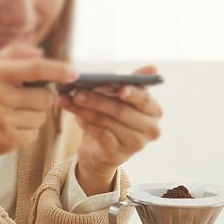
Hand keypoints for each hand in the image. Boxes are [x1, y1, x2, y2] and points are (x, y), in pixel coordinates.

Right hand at [0, 45, 77, 183]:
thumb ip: (16, 53)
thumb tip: (41, 54)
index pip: (35, 69)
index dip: (58, 70)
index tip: (74, 73)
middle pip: (45, 98)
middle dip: (42, 100)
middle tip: (26, 100)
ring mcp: (1, 120)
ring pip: (41, 118)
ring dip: (34, 117)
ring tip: (14, 114)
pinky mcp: (5, 139)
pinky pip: (33, 134)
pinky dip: (27, 132)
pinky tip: (11, 127)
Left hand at [58, 65, 162, 194]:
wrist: (101, 150)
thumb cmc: (114, 118)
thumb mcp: (122, 98)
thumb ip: (133, 82)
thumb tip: (153, 67)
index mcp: (154, 112)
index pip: (144, 100)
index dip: (133, 94)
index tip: (120, 88)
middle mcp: (150, 130)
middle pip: (122, 111)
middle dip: (97, 100)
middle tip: (77, 92)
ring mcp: (135, 144)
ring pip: (108, 123)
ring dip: (86, 110)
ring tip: (70, 101)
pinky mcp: (118, 155)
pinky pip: (101, 136)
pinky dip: (87, 125)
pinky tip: (76, 118)